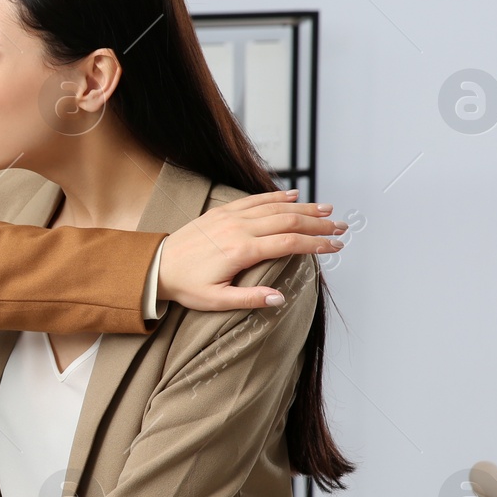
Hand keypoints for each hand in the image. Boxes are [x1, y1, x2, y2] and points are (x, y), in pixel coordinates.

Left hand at [158, 190, 346, 310]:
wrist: (156, 266)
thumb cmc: (185, 286)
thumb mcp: (217, 301)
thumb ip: (251, 299)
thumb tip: (281, 298)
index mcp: (241, 251)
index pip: (289, 243)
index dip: (316, 243)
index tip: (336, 246)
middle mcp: (238, 228)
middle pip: (288, 220)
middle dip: (318, 223)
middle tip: (341, 227)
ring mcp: (230, 216)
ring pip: (274, 207)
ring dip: (303, 207)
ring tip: (327, 209)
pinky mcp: (222, 211)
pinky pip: (254, 199)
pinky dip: (276, 196)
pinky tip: (293, 195)